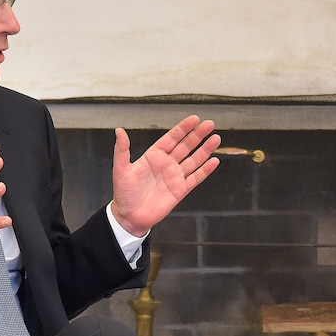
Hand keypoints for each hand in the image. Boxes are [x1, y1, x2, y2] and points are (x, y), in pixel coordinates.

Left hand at [110, 116, 219, 236]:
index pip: (172, 138)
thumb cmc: (124, 193)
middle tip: (209, 124)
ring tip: (216, 139)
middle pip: (186, 146)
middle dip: (198, 135)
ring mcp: (175, 177)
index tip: (194, 119)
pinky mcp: (181, 190)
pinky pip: (196, 178)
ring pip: (194, 160)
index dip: (183, 128)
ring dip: (205, 150)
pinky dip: (205, 170)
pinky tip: (214, 161)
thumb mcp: (121, 169)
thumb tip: (119, 131)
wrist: (130, 216)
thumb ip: (122, 150)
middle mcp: (167, 164)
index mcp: (154, 156)